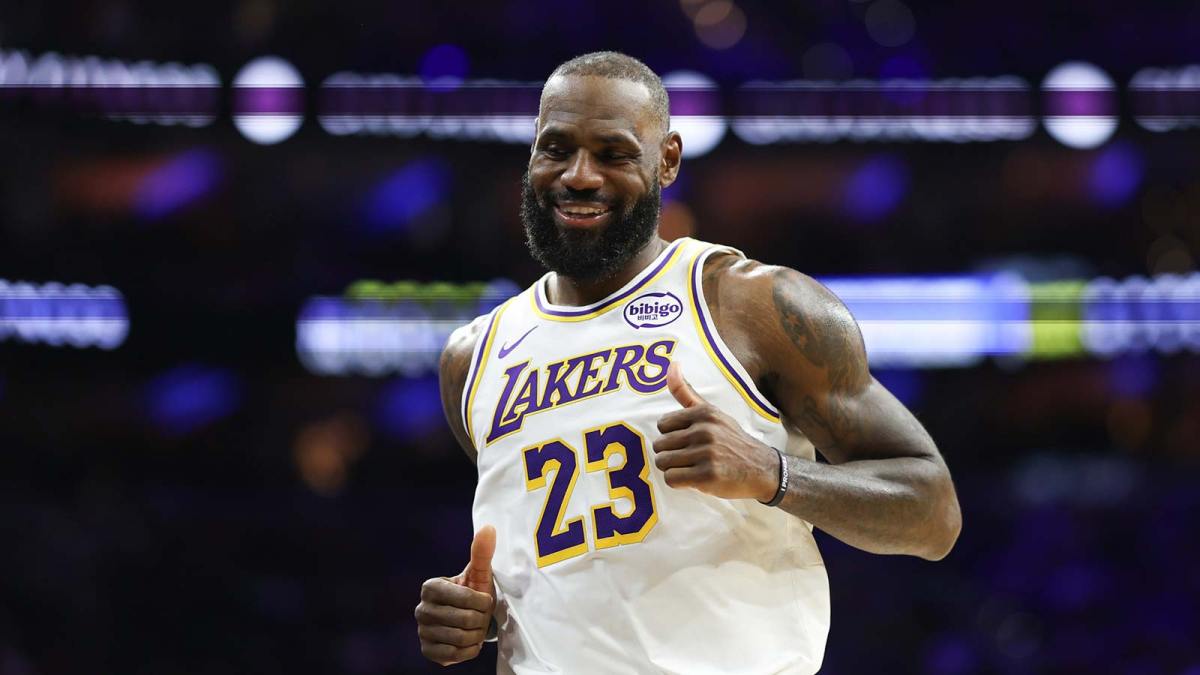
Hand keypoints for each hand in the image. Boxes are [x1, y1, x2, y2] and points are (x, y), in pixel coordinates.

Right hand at [415, 525, 496, 665]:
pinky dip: (469, 650)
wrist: (468, 618)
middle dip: (481, 620)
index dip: (483, 602)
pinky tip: (468, 641)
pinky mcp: (427, 651)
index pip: (467, 598)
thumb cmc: (474, 591)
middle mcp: (421, 609)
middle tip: (481, 617)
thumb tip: (488, 527)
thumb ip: (482, 552)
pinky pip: (455, 654)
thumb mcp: (479, 573)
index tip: (484, 600)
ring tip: (475, 628)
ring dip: (477, 635)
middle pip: (465, 620)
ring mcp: (422, 631)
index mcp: (431, 587)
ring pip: (461, 638)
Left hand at [653, 362, 780, 501]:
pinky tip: (693, 479)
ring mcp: (706, 453)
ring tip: (691, 468)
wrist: (762, 468)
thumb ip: (687, 392)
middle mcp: (704, 430)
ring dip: (673, 469)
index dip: (671, 437)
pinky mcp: (707, 475)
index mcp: (703, 413)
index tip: (687, 442)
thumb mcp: (713, 413)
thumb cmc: (732, 441)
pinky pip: (672, 479)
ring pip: (663, 462)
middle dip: (670, 455)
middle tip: (690, 459)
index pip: (662, 425)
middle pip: (660, 445)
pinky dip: (678, 482)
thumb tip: (672, 364)